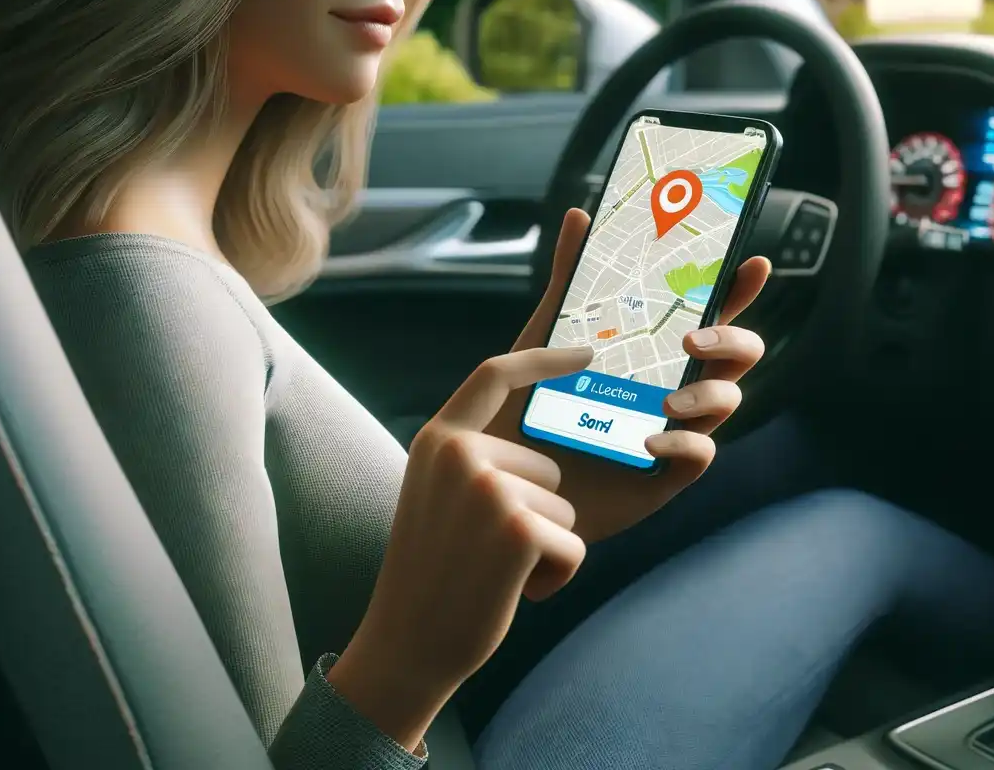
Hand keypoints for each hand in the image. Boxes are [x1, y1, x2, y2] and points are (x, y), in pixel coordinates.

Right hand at [331, 345, 594, 751]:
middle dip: (539, 516)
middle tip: (488, 552)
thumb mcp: (436, 495)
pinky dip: (556, 575)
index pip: (495, 375)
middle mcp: (460, 454)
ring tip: (495, 571)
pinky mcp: (519, 529)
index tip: (586, 352)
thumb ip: (472, 457)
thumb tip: (530, 435)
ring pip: (565, 508)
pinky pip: (574, 544)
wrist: (407, 643)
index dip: (544, 358)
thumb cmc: (431, 574)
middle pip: (548, 467)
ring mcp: (488, 489)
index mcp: (438, 439)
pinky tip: (514, 591)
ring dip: (547, 547)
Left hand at [484, 208, 770, 544]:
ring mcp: (676, 429)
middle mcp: (676, 385)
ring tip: (667, 399)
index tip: (752, 264)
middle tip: (692, 339)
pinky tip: (651, 440)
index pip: (711, 313)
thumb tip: (580, 215)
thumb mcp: (545, 339)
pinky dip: (685, 444)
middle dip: (732, 341)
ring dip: (709, 395)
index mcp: (657, 350)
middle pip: (737, 356)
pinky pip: (699, 456)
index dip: (739, 290)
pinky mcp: (665, 476)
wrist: (507, 481)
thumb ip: (569, 282)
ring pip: (727, 403)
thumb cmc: (531, 407)